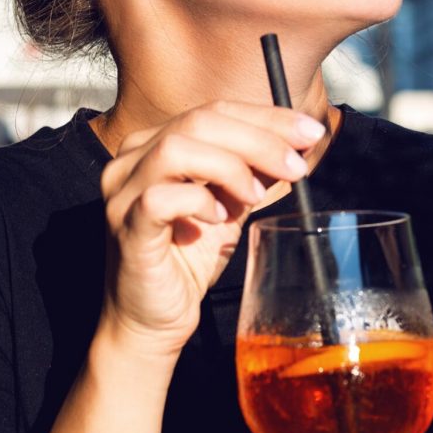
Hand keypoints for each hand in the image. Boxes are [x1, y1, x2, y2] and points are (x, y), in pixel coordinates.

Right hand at [99, 101, 325, 354]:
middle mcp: (132, 158)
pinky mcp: (125, 225)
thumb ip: (253, 174)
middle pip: (198, 121)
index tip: (310, 132)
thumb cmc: (187, 261)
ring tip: (255, 195)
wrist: (152, 320)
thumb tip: (296, 147)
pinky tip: (219, 219)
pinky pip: (160, 198)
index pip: (214, 111)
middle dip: (259, 139)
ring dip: (229, 166)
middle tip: (296, 165)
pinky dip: (198, 202)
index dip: (267, 117)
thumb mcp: (230, 207)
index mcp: (155, 144)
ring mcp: (122, 190)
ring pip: (177, 149)